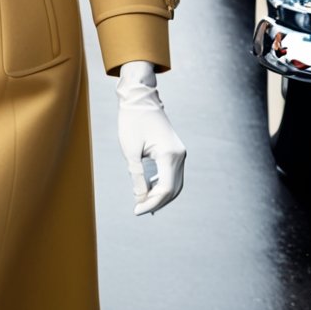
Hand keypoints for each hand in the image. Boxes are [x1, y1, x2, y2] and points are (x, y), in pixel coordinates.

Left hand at [116, 61, 185, 215]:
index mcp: (169, 154)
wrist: (139, 98)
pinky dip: (162, 185)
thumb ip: (137, 176)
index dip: (151, 203)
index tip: (136, 211)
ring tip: (143, 204)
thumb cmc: (132, 121)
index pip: (164, 189)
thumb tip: (140, 198)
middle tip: (138, 210)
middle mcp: (179, 155)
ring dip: (161, 195)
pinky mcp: (176, 151)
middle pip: (173, 189)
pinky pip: (172, 174)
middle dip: (157, 202)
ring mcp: (180, 152)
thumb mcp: (130, 151)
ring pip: (175, 183)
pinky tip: (149, 192)